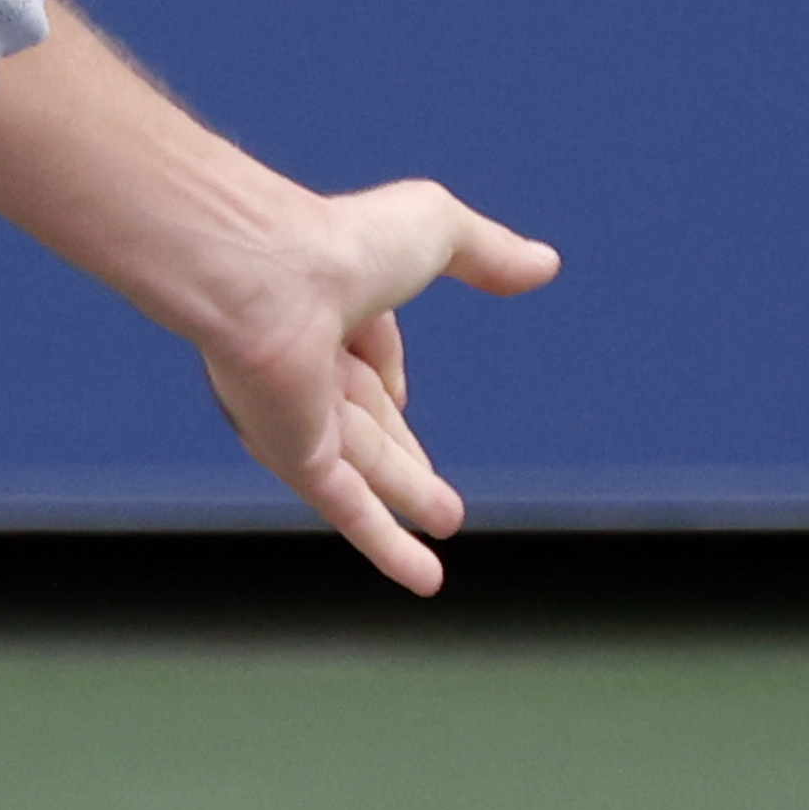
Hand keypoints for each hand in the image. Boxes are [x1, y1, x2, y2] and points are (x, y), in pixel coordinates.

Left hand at [192, 180, 558, 593]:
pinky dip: (385, 545)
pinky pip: (347, 508)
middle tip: (438, 491)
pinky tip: (423, 578)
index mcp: (331, 304)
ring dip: (404, 501)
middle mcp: (307, 362)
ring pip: (363, 469)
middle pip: (366, 422)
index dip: (389, 372)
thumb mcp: (434, 232)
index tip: (401, 393)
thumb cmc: (337, 242)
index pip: (366, 354)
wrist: (265, 279)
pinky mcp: (294, 454)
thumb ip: (488, 251)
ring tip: (447, 526)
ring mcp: (298, 412)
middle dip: (403, 457)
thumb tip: (543, 264)